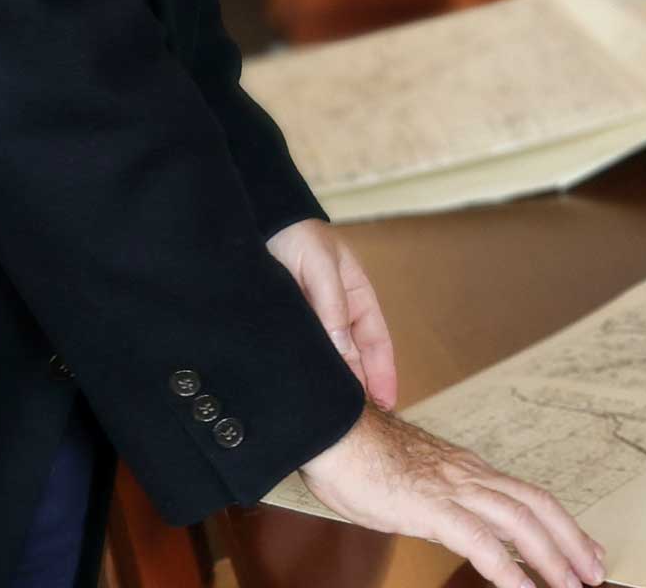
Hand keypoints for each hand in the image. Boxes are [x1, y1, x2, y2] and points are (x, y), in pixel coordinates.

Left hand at [268, 219, 396, 408]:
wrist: (259, 222)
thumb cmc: (298, 236)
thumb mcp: (322, 268)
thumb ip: (332, 307)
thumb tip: (343, 352)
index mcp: (356, 297)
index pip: (376, 343)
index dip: (382, 374)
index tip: (387, 404)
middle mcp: (335, 313)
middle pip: (352, 358)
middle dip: (357, 389)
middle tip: (357, 423)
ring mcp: (310, 321)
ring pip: (324, 359)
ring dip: (328, 384)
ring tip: (330, 417)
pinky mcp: (285, 325)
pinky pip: (297, 353)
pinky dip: (301, 372)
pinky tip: (299, 393)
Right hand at [303, 404, 606, 587]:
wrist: (332, 428)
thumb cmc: (360, 457)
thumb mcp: (413, 484)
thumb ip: (439, 502)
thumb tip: (453, 523)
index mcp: (468, 470)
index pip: (527, 495)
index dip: (560, 523)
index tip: (583, 547)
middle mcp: (470, 475)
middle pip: (537, 505)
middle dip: (571, 541)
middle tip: (596, 572)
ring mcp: (453, 489)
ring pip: (520, 521)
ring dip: (552, 557)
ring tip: (572, 586)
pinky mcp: (431, 506)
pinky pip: (479, 540)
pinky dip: (506, 569)